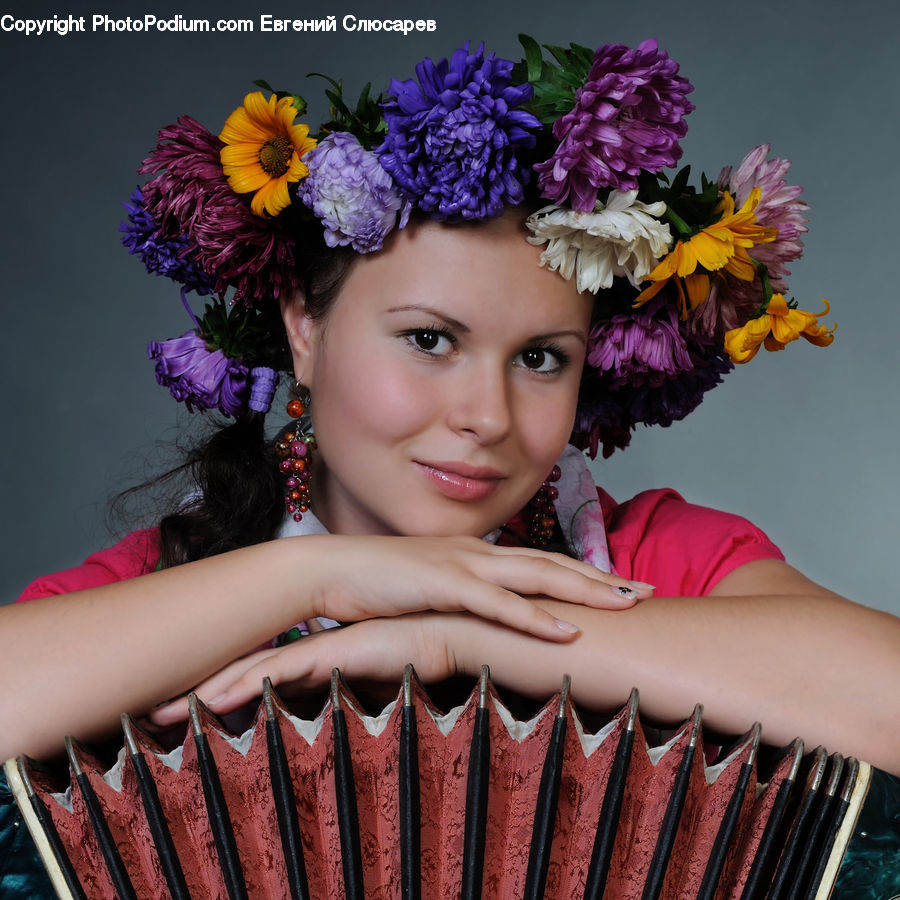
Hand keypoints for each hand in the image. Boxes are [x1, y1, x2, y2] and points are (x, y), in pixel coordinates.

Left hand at [150, 613, 453, 724]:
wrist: (447, 632)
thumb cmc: (416, 654)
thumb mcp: (375, 677)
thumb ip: (353, 689)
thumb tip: (340, 707)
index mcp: (314, 656)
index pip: (258, 673)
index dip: (221, 686)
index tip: (185, 703)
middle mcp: (306, 651)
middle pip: (241, 671)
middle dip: (195, 689)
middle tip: (153, 709)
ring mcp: (312, 651)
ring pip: (246, 674)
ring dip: (204, 694)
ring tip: (163, 713)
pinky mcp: (325, 656)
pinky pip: (273, 675)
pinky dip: (240, 689)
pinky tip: (209, 702)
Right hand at [297, 533, 651, 641]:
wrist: (328, 570)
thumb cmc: (375, 586)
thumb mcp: (427, 592)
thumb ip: (459, 601)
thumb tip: (484, 623)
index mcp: (476, 556)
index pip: (542, 563)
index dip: (585, 574)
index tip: (623, 586)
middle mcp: (478, 554)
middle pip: (554, 563)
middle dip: (604, 578)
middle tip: (649, 591)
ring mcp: (462, 565)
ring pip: (538, 576)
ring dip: (586, 590)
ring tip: (627, 604)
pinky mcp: (442, 585)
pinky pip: (497, 604)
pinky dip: (535, 618)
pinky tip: (568, 633)